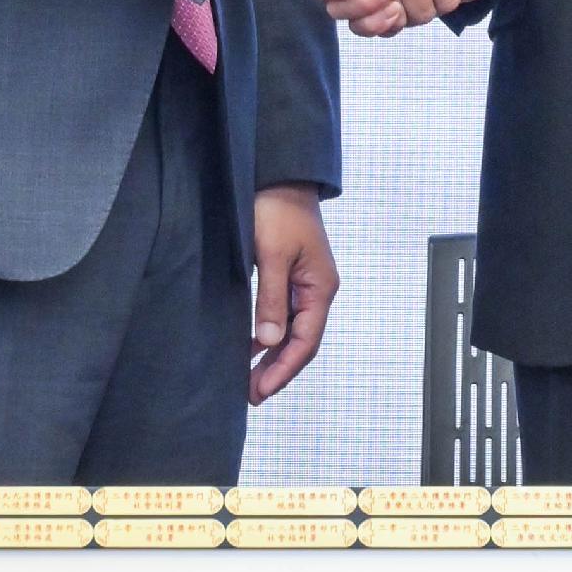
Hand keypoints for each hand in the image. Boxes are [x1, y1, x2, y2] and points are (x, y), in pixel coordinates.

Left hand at [249, 189, 338, 404]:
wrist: (279, 177)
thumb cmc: (277, 210)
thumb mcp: (271, 256)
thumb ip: (271, 300)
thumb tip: (270, 341)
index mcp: (320, 287)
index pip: (306, 341)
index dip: (284, 369)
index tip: (261, 389)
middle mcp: (317, 289)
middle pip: (302, 341)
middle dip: (279, 369)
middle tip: (252, 394)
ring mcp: (305, 283)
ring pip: (292, 330)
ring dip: (273, 355)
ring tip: (250, 378)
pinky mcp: (290, 275)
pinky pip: (284, 314)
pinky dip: (269, 333)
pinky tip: (252, 345)